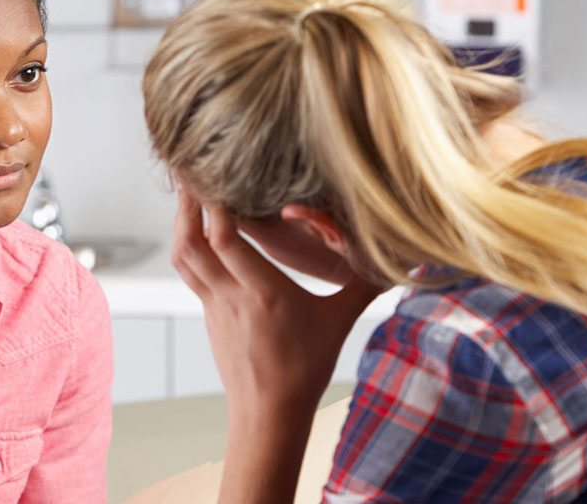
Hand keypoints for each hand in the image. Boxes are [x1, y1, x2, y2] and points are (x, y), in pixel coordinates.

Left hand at [172, 189, 381, 404]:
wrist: (270, 413)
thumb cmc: (306, 369)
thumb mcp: (340, 321)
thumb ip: (366, 284)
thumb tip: (404, 258)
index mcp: (263, 292)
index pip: (223, 239)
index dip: (214, 206)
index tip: (215, 177)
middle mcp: (231, 295)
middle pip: (192, 242)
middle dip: (187, 206)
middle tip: (189, 174)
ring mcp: (214, 304)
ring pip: (183, 257)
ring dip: (181, 224)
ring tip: (188, 195)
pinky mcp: (209, 313)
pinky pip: (190, 271)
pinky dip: (189, 246)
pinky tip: (197, 231)